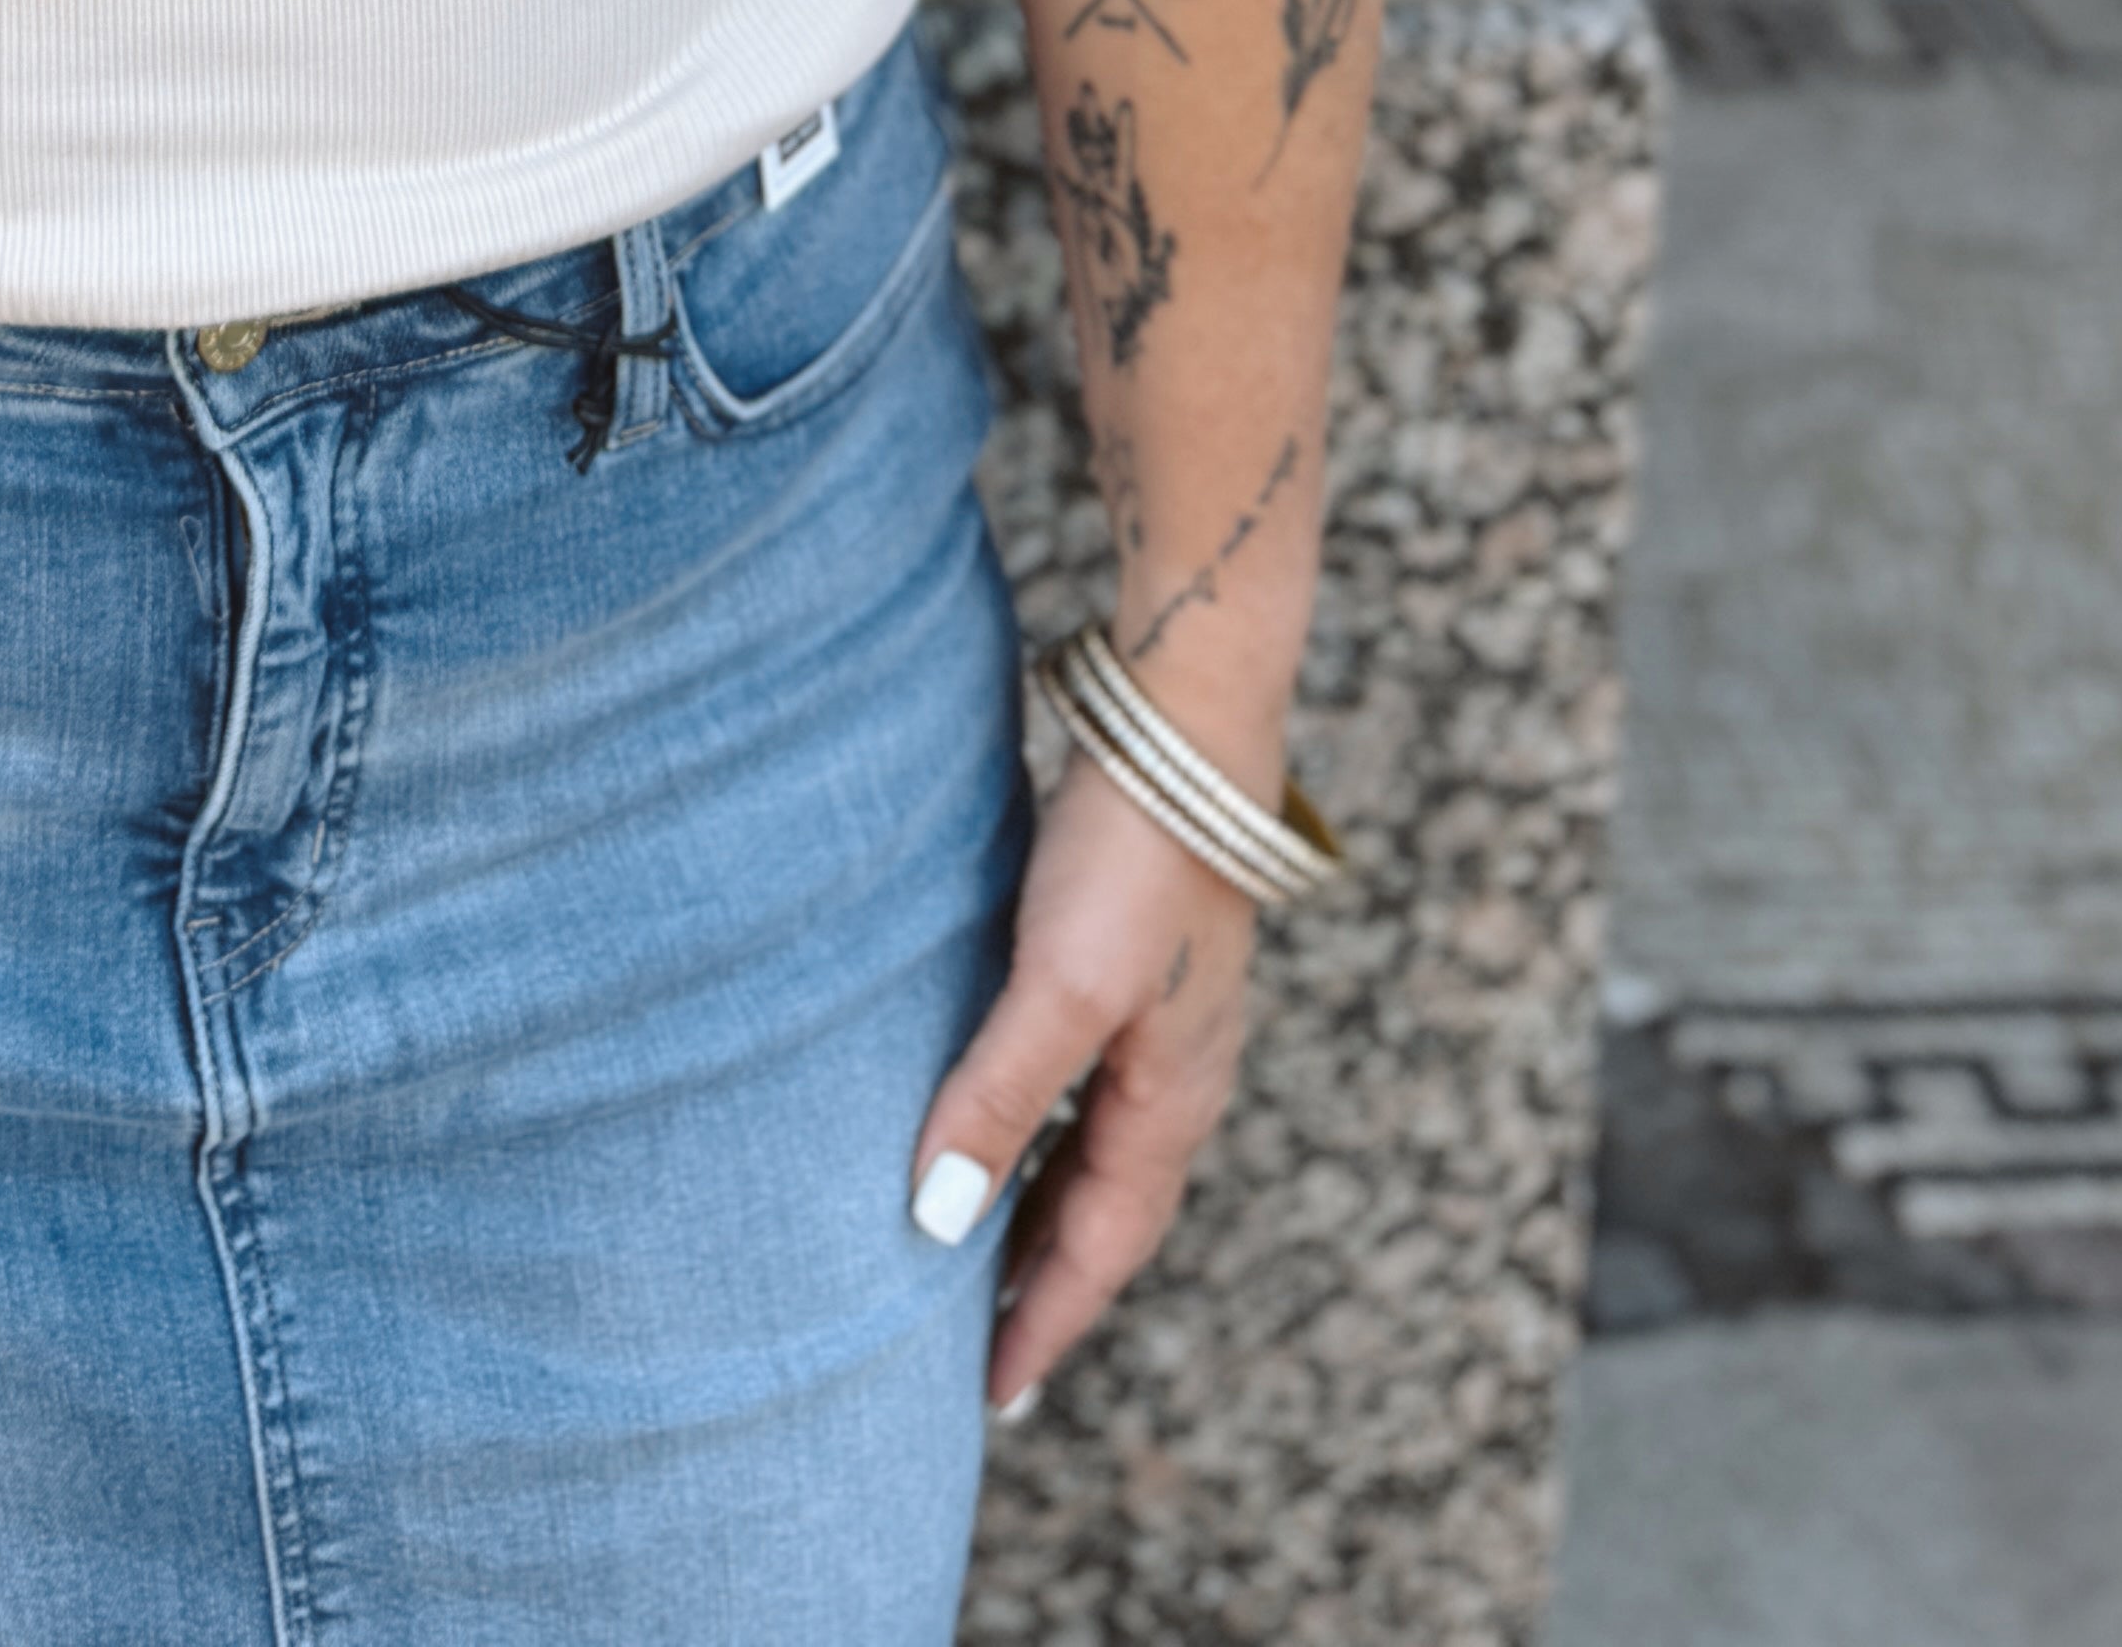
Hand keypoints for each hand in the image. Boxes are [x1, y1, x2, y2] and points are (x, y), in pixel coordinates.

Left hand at [911, 754, 1254, 1412]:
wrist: (1183, 721)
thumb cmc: (1132, 856)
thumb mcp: (1062, 988)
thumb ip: (1001, 1100)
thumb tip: (937, 1224)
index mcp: (1170, 1100)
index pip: (1101, 1247)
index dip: (1046, 1323)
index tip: (993, 1401)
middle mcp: (1177, 1072)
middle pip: (1105, 1209)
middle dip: (1049, 1282)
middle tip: (985, 1355)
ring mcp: (1163, 1013)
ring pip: (1095, 1144)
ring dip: (1045, 1205)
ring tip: (985, 1254)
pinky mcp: (1134, 955)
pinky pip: (1086, 1079)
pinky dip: (1045, 1124)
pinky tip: (1004, 1107)